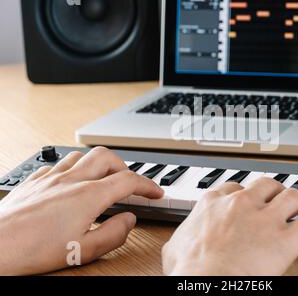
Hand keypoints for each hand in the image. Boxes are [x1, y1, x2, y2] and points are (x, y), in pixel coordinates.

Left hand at [0, 147, 162, 275]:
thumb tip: (129, 220)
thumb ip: (113, 234)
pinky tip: (70, 183)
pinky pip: (58, 165)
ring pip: (82, 156)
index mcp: (88, 196)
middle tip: (130, 184)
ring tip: (102, 180)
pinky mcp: (33, 181)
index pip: (129, 181)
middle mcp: (71, 180)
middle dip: (125, 167)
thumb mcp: (83, 251)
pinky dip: (73, 170)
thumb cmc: (31, 250)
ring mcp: (50, 178)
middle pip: (107, 157)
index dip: (148, 186)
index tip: (155, 193)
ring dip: (98, 164)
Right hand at [162, 178, 297, 275]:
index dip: (245, 192)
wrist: (205, 284)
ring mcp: (266, 219)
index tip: (250, 196)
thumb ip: (183, 236)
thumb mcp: (175, 248)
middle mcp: (242, 204)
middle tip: (282, 196)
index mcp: (215, 204)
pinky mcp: (287, 238)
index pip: (234, 188)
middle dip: (276, 189)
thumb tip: (180, 242)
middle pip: (266, 185)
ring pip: (292, 197)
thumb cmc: (189, 271)